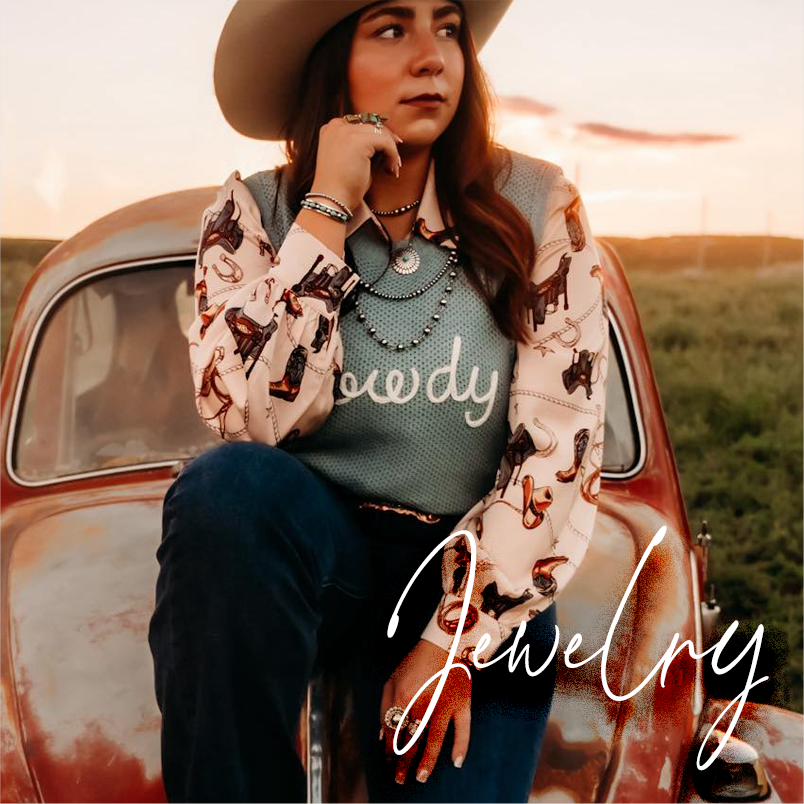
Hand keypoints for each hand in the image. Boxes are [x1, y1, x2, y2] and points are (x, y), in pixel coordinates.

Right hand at [311, 115, 403, 210]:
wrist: (332, 201)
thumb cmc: (342, 187)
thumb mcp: (351, 160)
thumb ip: (364, 146)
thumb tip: (388, 140)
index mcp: (332, 129)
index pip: (362, 124)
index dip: (377, 138)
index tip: (386, 154)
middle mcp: (337, 126)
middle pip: (373, 125)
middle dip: (387, 143)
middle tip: (395, 162)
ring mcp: (346, 131)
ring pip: (381, 132)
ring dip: (391, 150)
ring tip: (392, 169)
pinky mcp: (358, 140)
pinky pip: (386, 142)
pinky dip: (392, 156)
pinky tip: (390, 170)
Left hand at [380, 639, 471, 785]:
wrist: (444, 644)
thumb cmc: (415, 663)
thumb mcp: (392, 680)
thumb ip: (384, 707)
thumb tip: (382, 736)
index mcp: (402, 696)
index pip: (393, 731)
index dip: (389, 750)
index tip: (388, 763)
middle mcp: (422, 703)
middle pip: (411, 740)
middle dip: (403, 762)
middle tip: (399, 778)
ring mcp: (444, 705)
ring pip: (434, 740)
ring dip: (426, 762)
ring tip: (420, 777)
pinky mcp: (462, 704)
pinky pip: (463, 729)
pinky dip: (461, 746)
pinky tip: (455, 762)